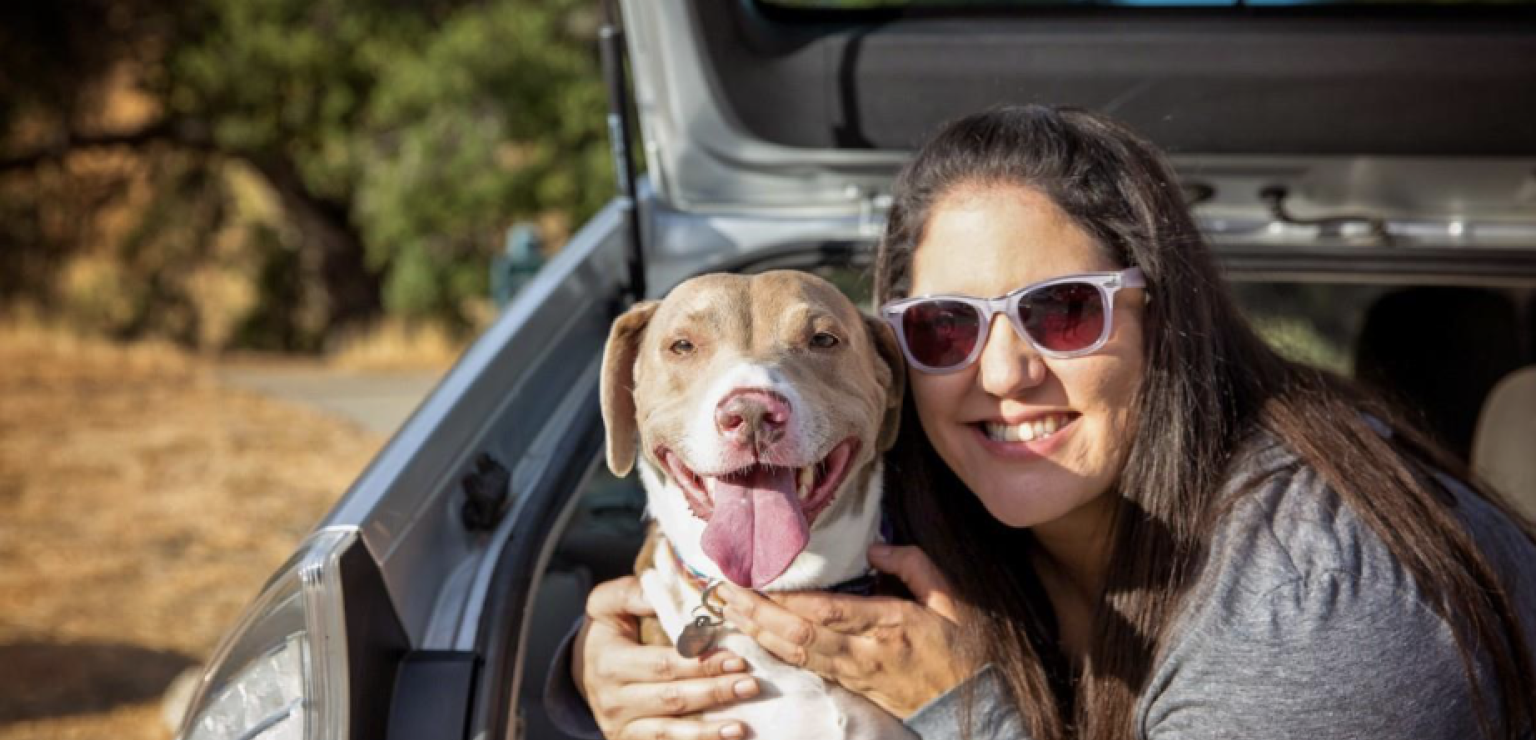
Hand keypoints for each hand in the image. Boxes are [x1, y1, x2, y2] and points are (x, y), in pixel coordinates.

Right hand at [574, 576, 760, 739]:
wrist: (584, 671)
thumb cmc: (609, 632)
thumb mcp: (608, 605)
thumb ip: (631, 593)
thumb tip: (659, 587)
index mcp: (610, 662)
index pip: (661, 664)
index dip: (699, 664)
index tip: (736, 658)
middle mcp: (613, 700)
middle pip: (670, 699)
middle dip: (713, 693)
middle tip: (751, 685)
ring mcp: (620, 727)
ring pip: (667, 733)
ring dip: (707, 731)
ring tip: (741, 726)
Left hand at [716, 544, 978, 718]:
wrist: (975, 706)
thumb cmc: (966, 650)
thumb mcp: (953, 600)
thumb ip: (914, 566)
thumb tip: (876, 547)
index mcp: (890, 624)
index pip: (825, 611)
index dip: (785, 598)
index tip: (757, 578)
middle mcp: (866, 652)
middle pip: (799, 635)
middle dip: (757, 614)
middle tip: (725, 592)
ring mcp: (856, 673)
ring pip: (797, 655)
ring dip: (759, 632)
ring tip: (729, 610)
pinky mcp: (853, 686)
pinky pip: (807, 668)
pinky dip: (777, 651)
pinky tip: (757, 637)